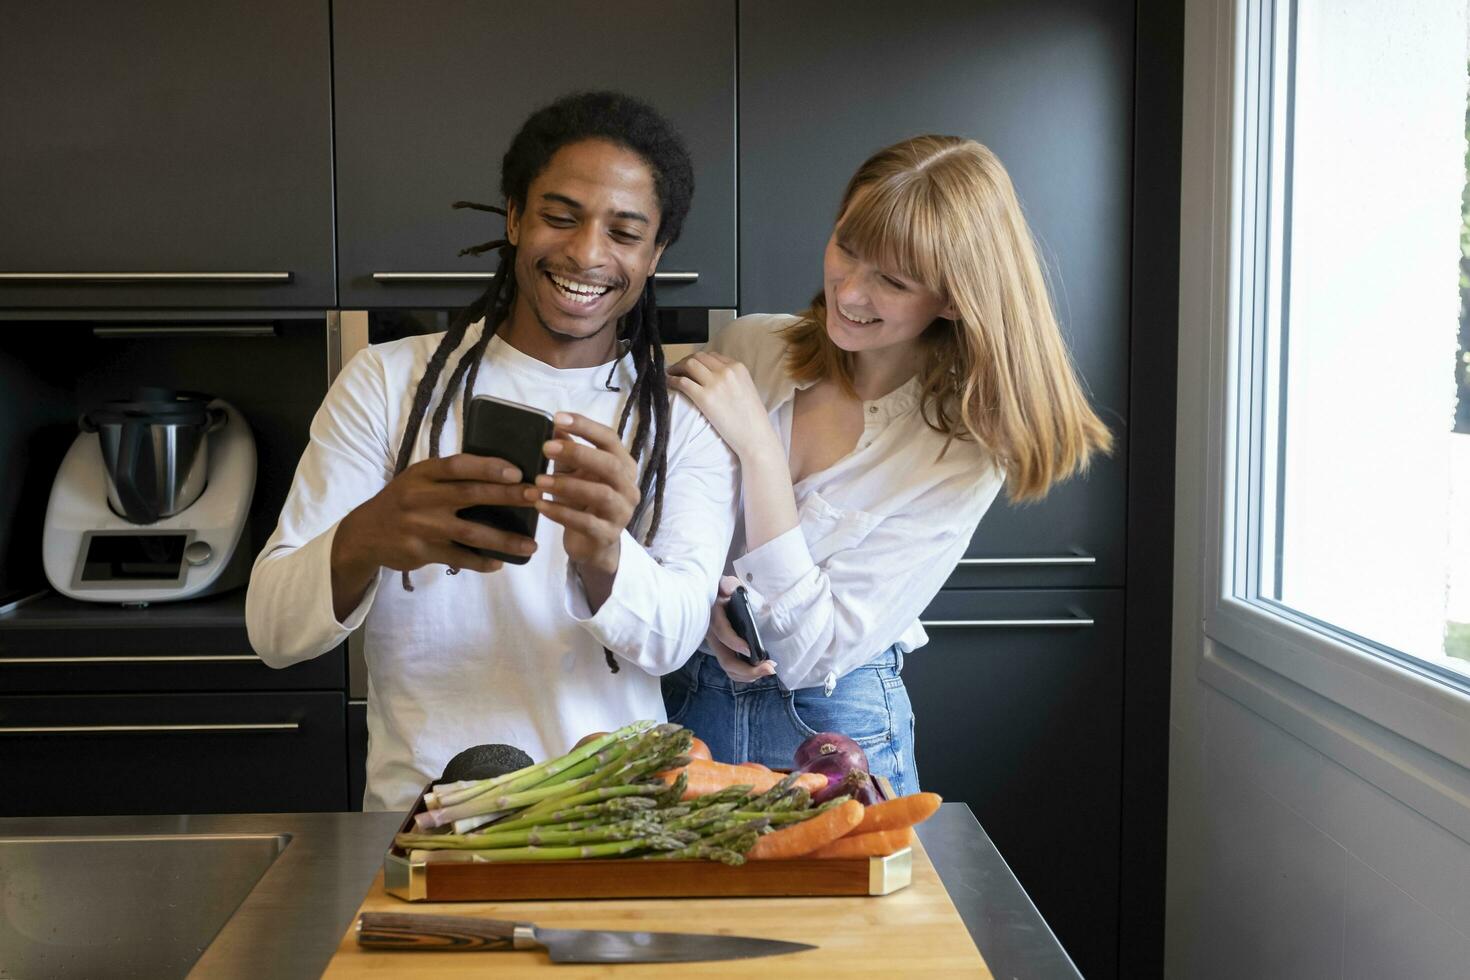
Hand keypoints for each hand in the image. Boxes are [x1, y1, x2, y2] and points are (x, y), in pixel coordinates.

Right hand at [331, 453, 535, 616]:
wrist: (364, 534)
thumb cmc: (403, 500)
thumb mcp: (418, 479)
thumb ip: (449, 475)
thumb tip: (500, 472)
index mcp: (423, 473)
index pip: (459, 465)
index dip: (488, 466)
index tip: (517, 471)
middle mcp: (421, 497)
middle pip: (470, 495)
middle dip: (507, 496)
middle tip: (536, 497)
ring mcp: (421, 526)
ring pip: (470, 533)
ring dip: (504, 540)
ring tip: (531, 546)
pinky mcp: (421, 552)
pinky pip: (458, 558)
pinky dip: (481, 562)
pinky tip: (500, 563)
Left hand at [528, 412, 639, 575]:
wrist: (593, 545)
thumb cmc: (584, 502)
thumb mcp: (575, 473)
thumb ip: (568, 451)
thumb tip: (555, 426)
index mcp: (623, 466)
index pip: (609, 439)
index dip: (585, 427)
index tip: (557, 418)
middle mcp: (628, 487)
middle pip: (610, 465)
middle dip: (578, 453)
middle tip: (546, 448)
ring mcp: (621, 513)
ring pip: (600, 494)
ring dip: (567, 485)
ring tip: (539, 481)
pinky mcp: (607, 535)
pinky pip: (585, 522)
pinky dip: (560, 512)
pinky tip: (540, 505)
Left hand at [667, 352, 776, 460]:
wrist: (755, 435)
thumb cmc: (752, 418)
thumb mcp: (747, 388)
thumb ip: (733, 378)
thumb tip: (714, 377)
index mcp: (738, 367)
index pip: (712, 356)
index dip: (698, 360)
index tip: (691, 366)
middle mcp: (726, 371)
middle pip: (698, 357)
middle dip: (685, 361)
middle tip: (677, 369)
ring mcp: (715, 383)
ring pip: (689, 365)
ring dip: (677, 368)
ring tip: (670, 374)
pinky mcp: (704, 397)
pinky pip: (682, 382)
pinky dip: (672, 380)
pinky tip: (669, 383)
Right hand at [708, 575, 776, 681]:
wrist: (716, 599)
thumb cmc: (725, 591)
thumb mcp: (726, 584)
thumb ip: (728, 585)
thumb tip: (729, 590)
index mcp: (714, 618)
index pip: (721, 632)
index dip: (734, 643)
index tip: (750, 650)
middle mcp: (714, 636)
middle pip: (727, 660)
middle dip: (748, 670)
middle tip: (770, 668)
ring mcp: (719, 647)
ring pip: (730, 669)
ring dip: (749, 675)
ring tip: (768, 670)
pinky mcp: (725, 653)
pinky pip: (732, 669)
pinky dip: (746, 675)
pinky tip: (760, 670)